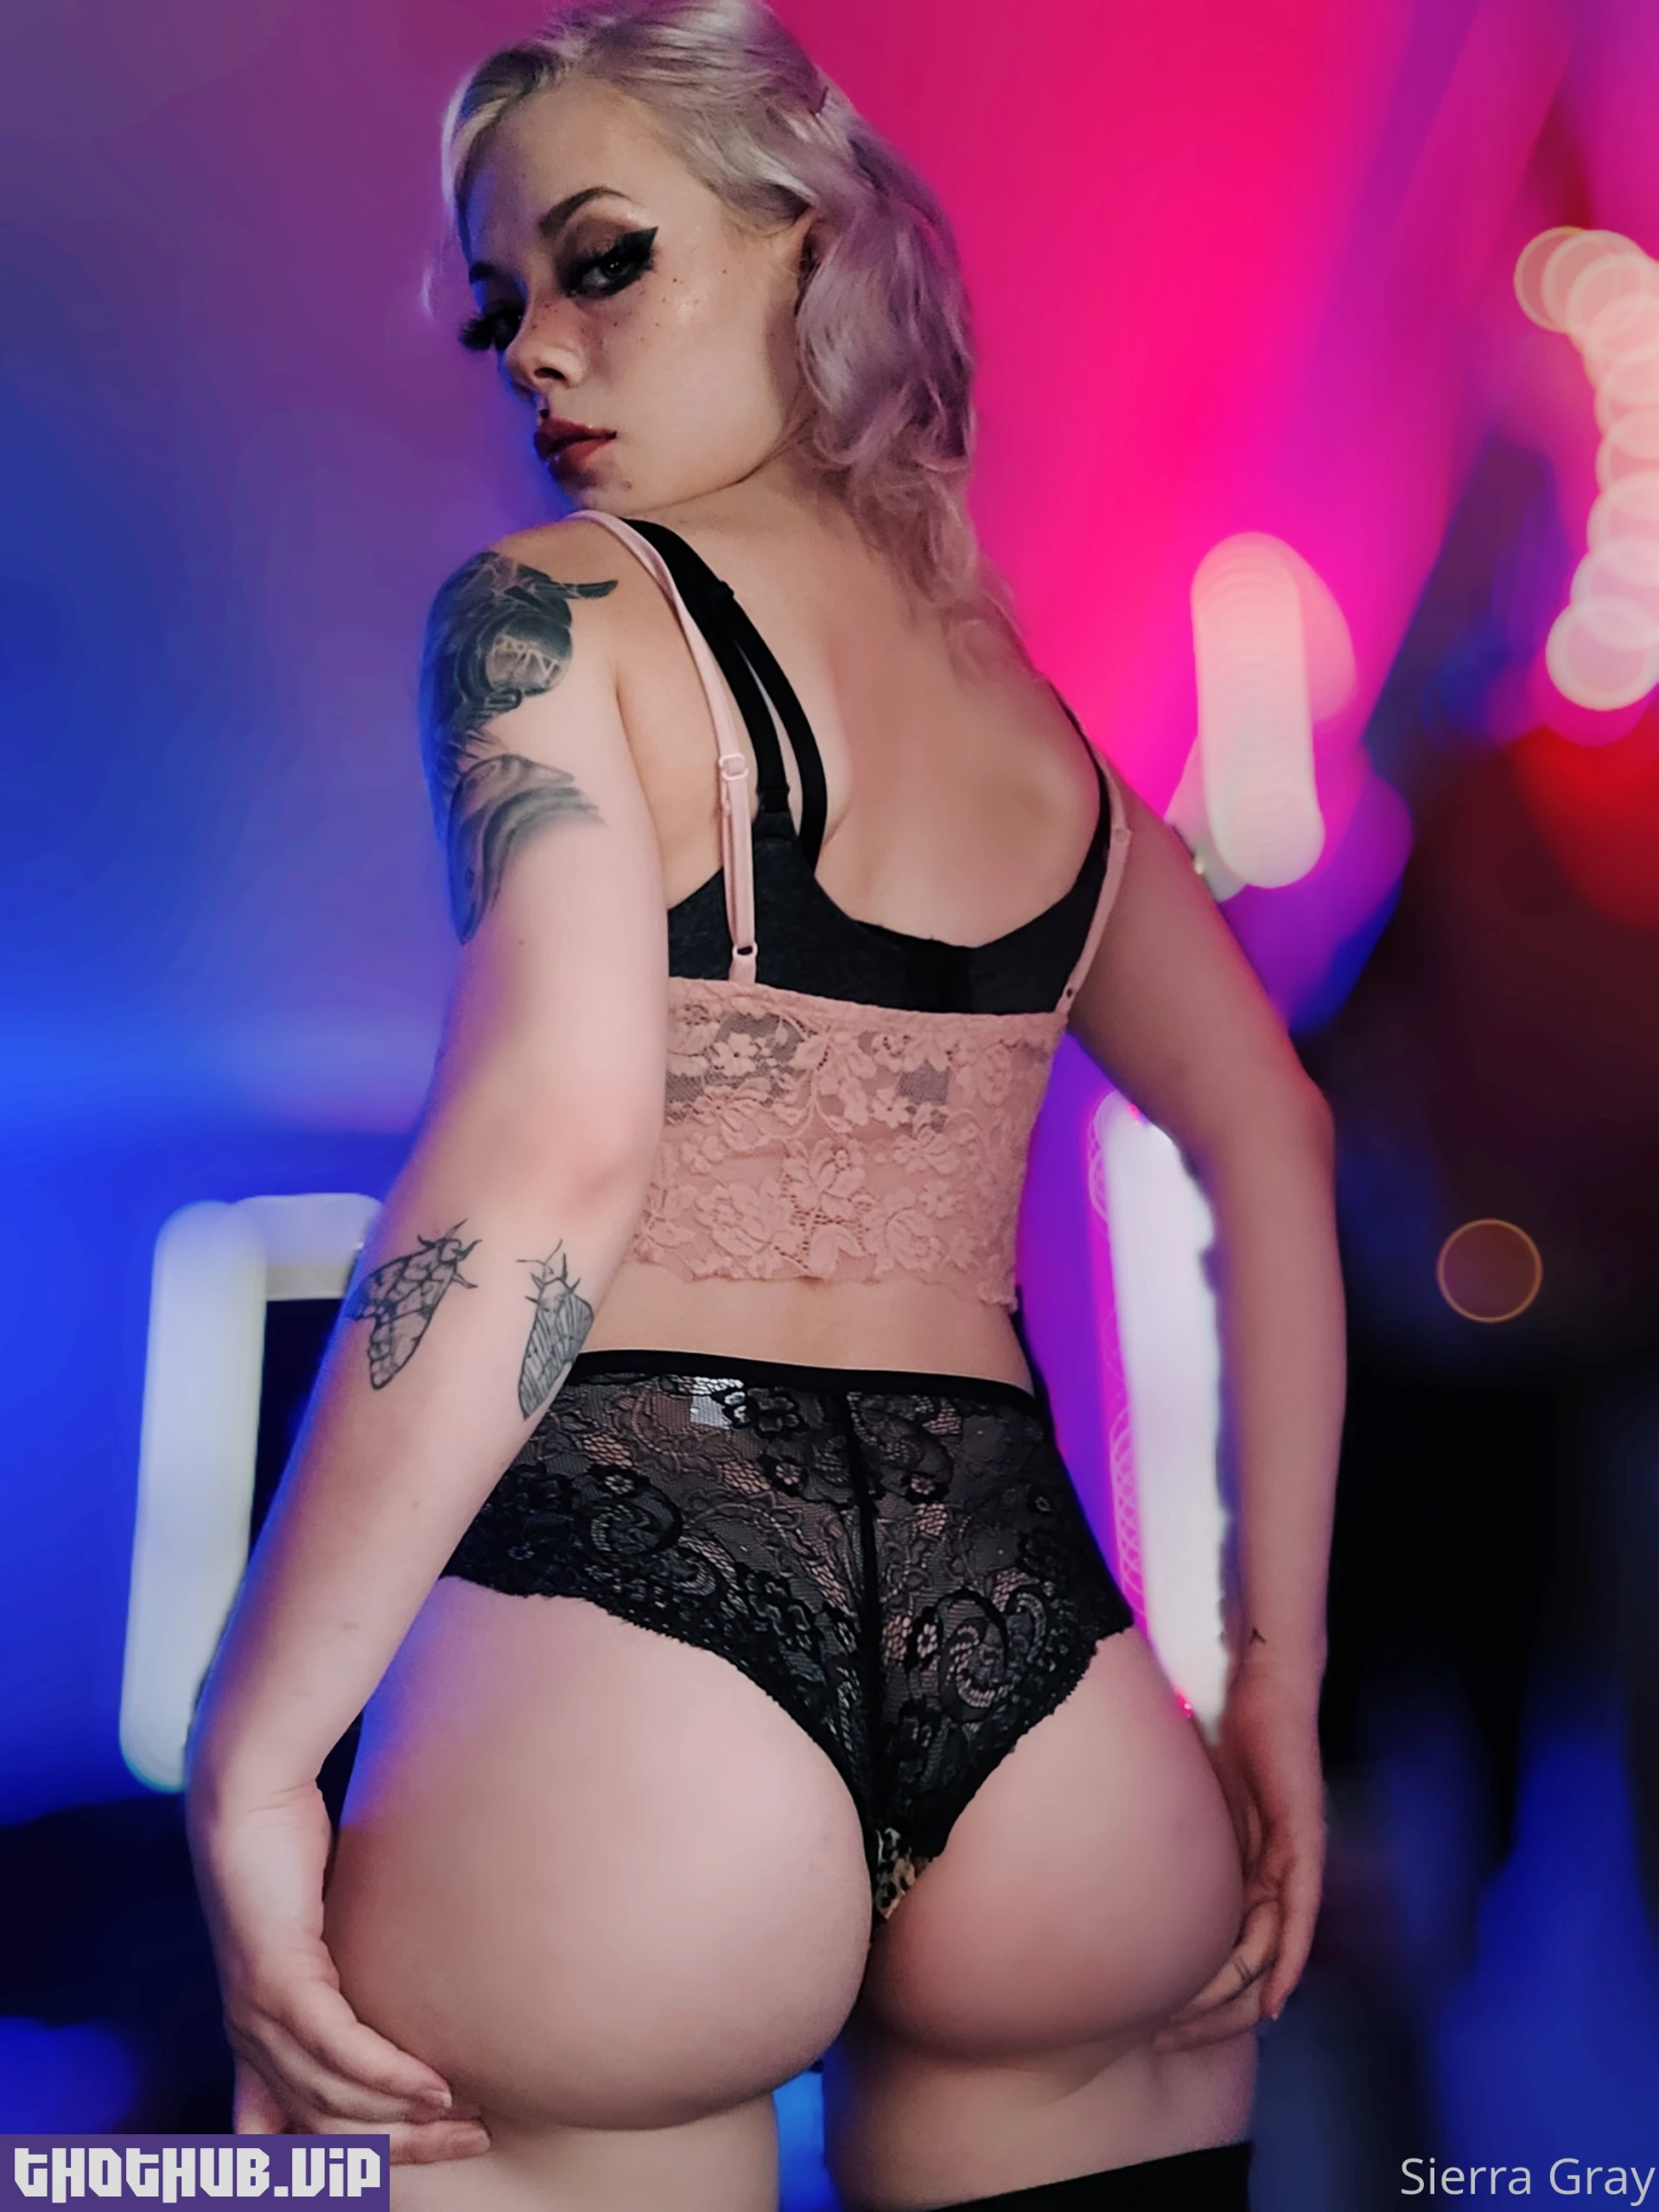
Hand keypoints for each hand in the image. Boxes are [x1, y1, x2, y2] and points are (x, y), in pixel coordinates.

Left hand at [187, 1779, 491, 2163]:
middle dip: (401, 2151)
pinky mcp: (278, 1982)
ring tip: (467, 2121)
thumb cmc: (285, 1850)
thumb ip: (341, 1971)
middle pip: (323, 2135)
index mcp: (252, 2035)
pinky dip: (391, 2077)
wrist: (244, 1797)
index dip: (336, 2164)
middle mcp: (249, 2038)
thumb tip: (401, 1985)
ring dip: (408, 2122)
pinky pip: (340, 2051)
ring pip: (334, 2104)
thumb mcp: (315, 1927)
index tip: (411, 2151)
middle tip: (469, 2143)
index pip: (277, 2139)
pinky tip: (434, 2088)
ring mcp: (259, 2015)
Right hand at [1151, 1662, 1325, 2050]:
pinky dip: (1290, 1955)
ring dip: (1251, 1989)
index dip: (1194, 1978)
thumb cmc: (1217, 1726)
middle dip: (1217, 2002)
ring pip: (1275, 1941)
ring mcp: (1291, 1855)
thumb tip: (1102, 1836)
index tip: (1159, 2016)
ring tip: (1221, 2028)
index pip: (1219, 1934)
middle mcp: (1269, 1865)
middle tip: (1173, 2037)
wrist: (1262, 1683)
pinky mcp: (1303, 1841)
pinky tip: (1275, 1994)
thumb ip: (1159, 1822)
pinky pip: (1300, 1911)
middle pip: (1250, 1953)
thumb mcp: (1178, 1789)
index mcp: (1238, 1857)